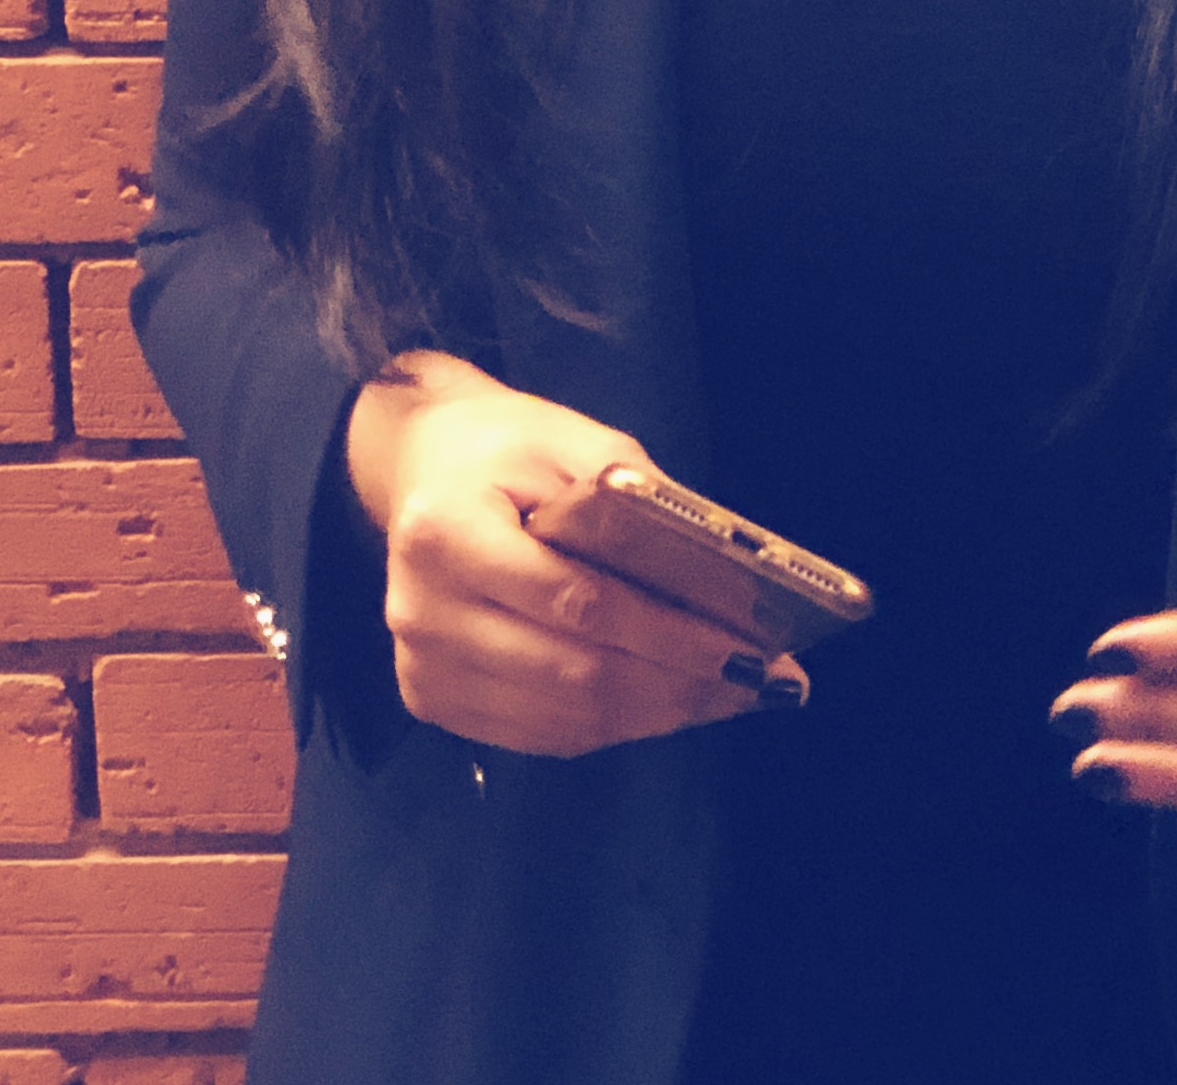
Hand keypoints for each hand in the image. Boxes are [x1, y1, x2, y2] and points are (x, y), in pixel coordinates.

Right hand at [345, 351, 807, 757]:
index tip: (748, 648)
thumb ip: (639, 507)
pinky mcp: (430, 700)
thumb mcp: (577, 442)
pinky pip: (541, 734)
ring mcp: (421, 668)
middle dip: (680, 684)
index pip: (578, 602)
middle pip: (575, 675)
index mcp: (447, 533)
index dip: (668, 634)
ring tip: (729, 694)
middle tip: (759, 680)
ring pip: (565, 719)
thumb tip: (720, 585)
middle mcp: (422, 613)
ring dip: (658, 713)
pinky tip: (667, 702)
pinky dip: (614, 724)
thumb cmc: (505, 445)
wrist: (418, 466)